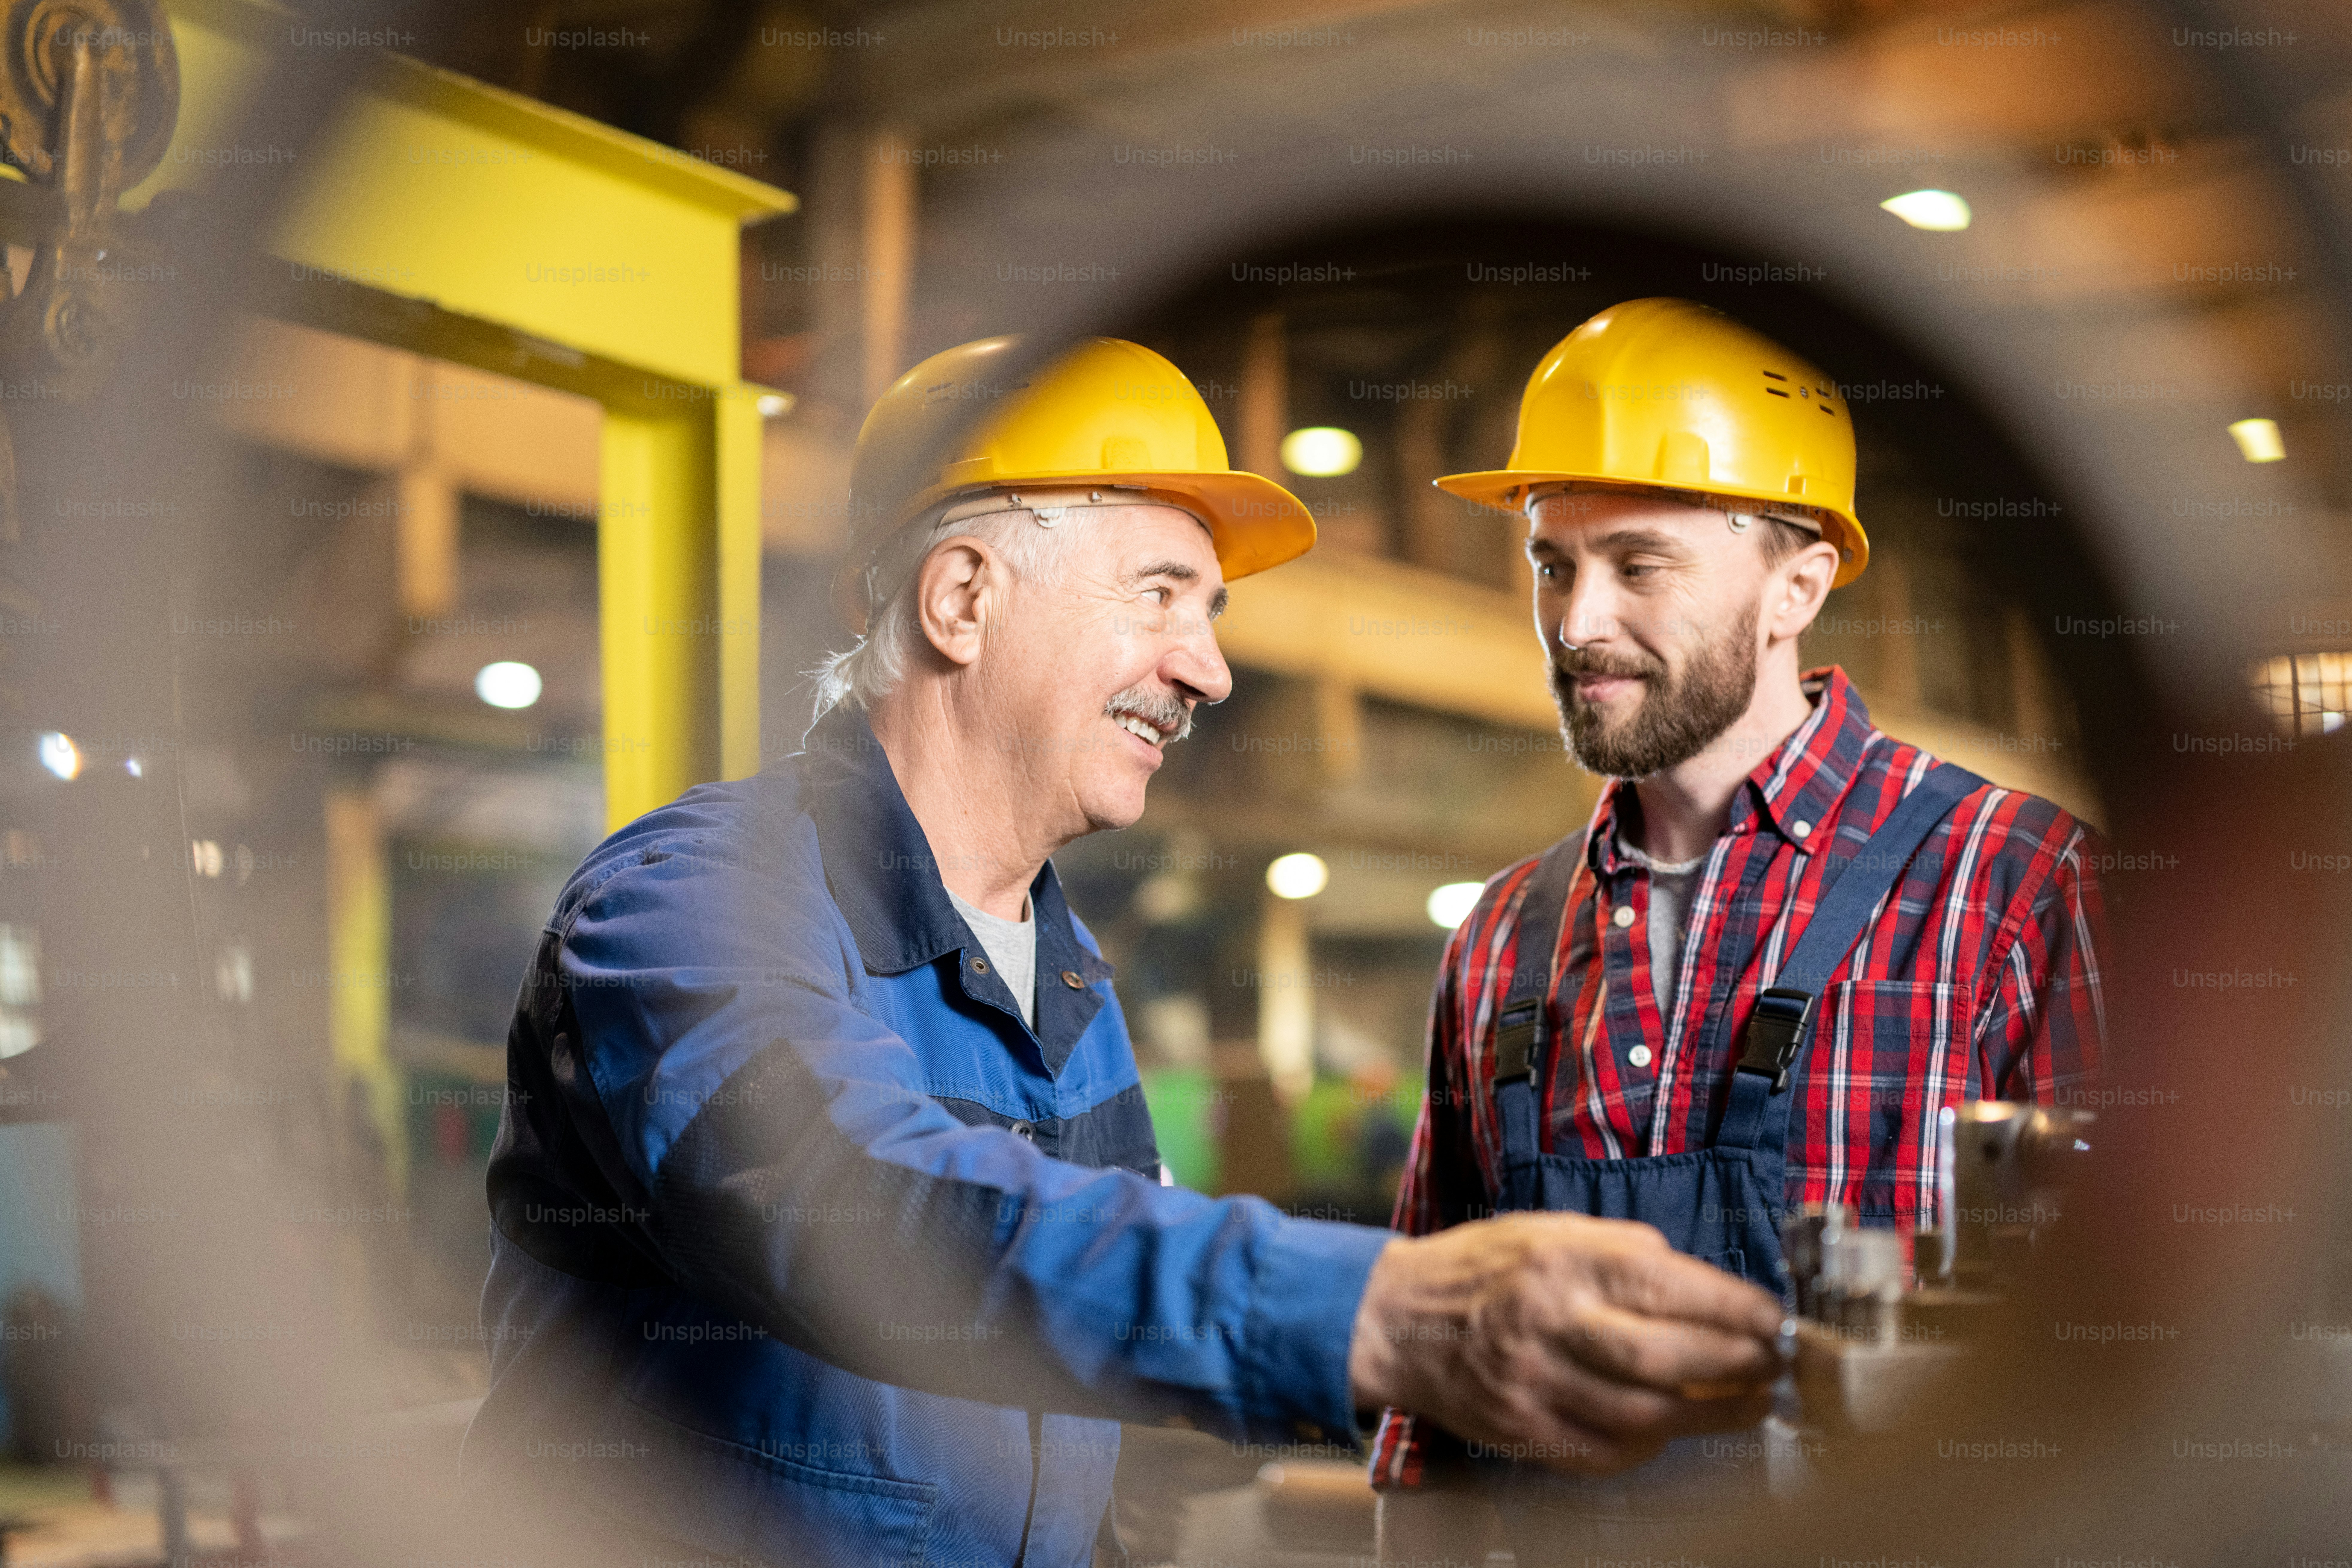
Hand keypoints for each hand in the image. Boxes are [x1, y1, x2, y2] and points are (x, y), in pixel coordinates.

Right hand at [1346, 1211, 1782, 1473]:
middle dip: (1737, 1367)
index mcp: (1561, 1259)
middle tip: (1772, 1365)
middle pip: (1666, 1358)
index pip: (1667, 1286)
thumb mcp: (1551, 1229)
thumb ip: (1624, 1249)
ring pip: (1646, 1415)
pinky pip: (1609, 1451)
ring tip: (1749, 1403)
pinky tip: (1677, 1426)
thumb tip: (1701, 1284)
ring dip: (1714, 1415)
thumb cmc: (1482, 1268)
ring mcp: (1535, 1383)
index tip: (1773, 1320)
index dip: (1735, 1309)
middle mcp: (1549, 1321)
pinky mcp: (1526, 1431)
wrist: (1398, 1320)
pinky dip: (1656, 1443)